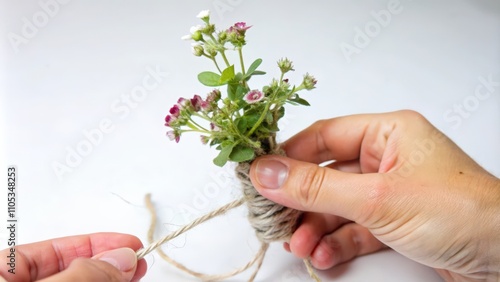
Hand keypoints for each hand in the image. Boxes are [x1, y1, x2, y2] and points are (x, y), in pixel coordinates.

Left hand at [0, 232, 146, 281]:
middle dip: (110, 262)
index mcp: (3, 272)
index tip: (130, 244)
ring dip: (112, 279)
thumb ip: (80, 276)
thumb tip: (119, 259)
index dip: (99, 243)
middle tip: (136, 262)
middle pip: (74, 267)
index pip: (58, 248)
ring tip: (134, 276)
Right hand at [249, 110, 499, 280]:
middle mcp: (389, 159)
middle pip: (328, 175)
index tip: (259, 175)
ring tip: (298, 246)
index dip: (289, 155)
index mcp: (388, 133)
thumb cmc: (460, 214)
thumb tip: (267, 173)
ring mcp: (392, 193)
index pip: (324, 136)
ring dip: (315, 227)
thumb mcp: (377, 199)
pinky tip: (324, 257)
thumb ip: (318, 187)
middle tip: (274, 220)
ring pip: (338, 206)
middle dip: (300, 201)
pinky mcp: (397, 223)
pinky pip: (356, 229)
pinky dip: (337, 243)